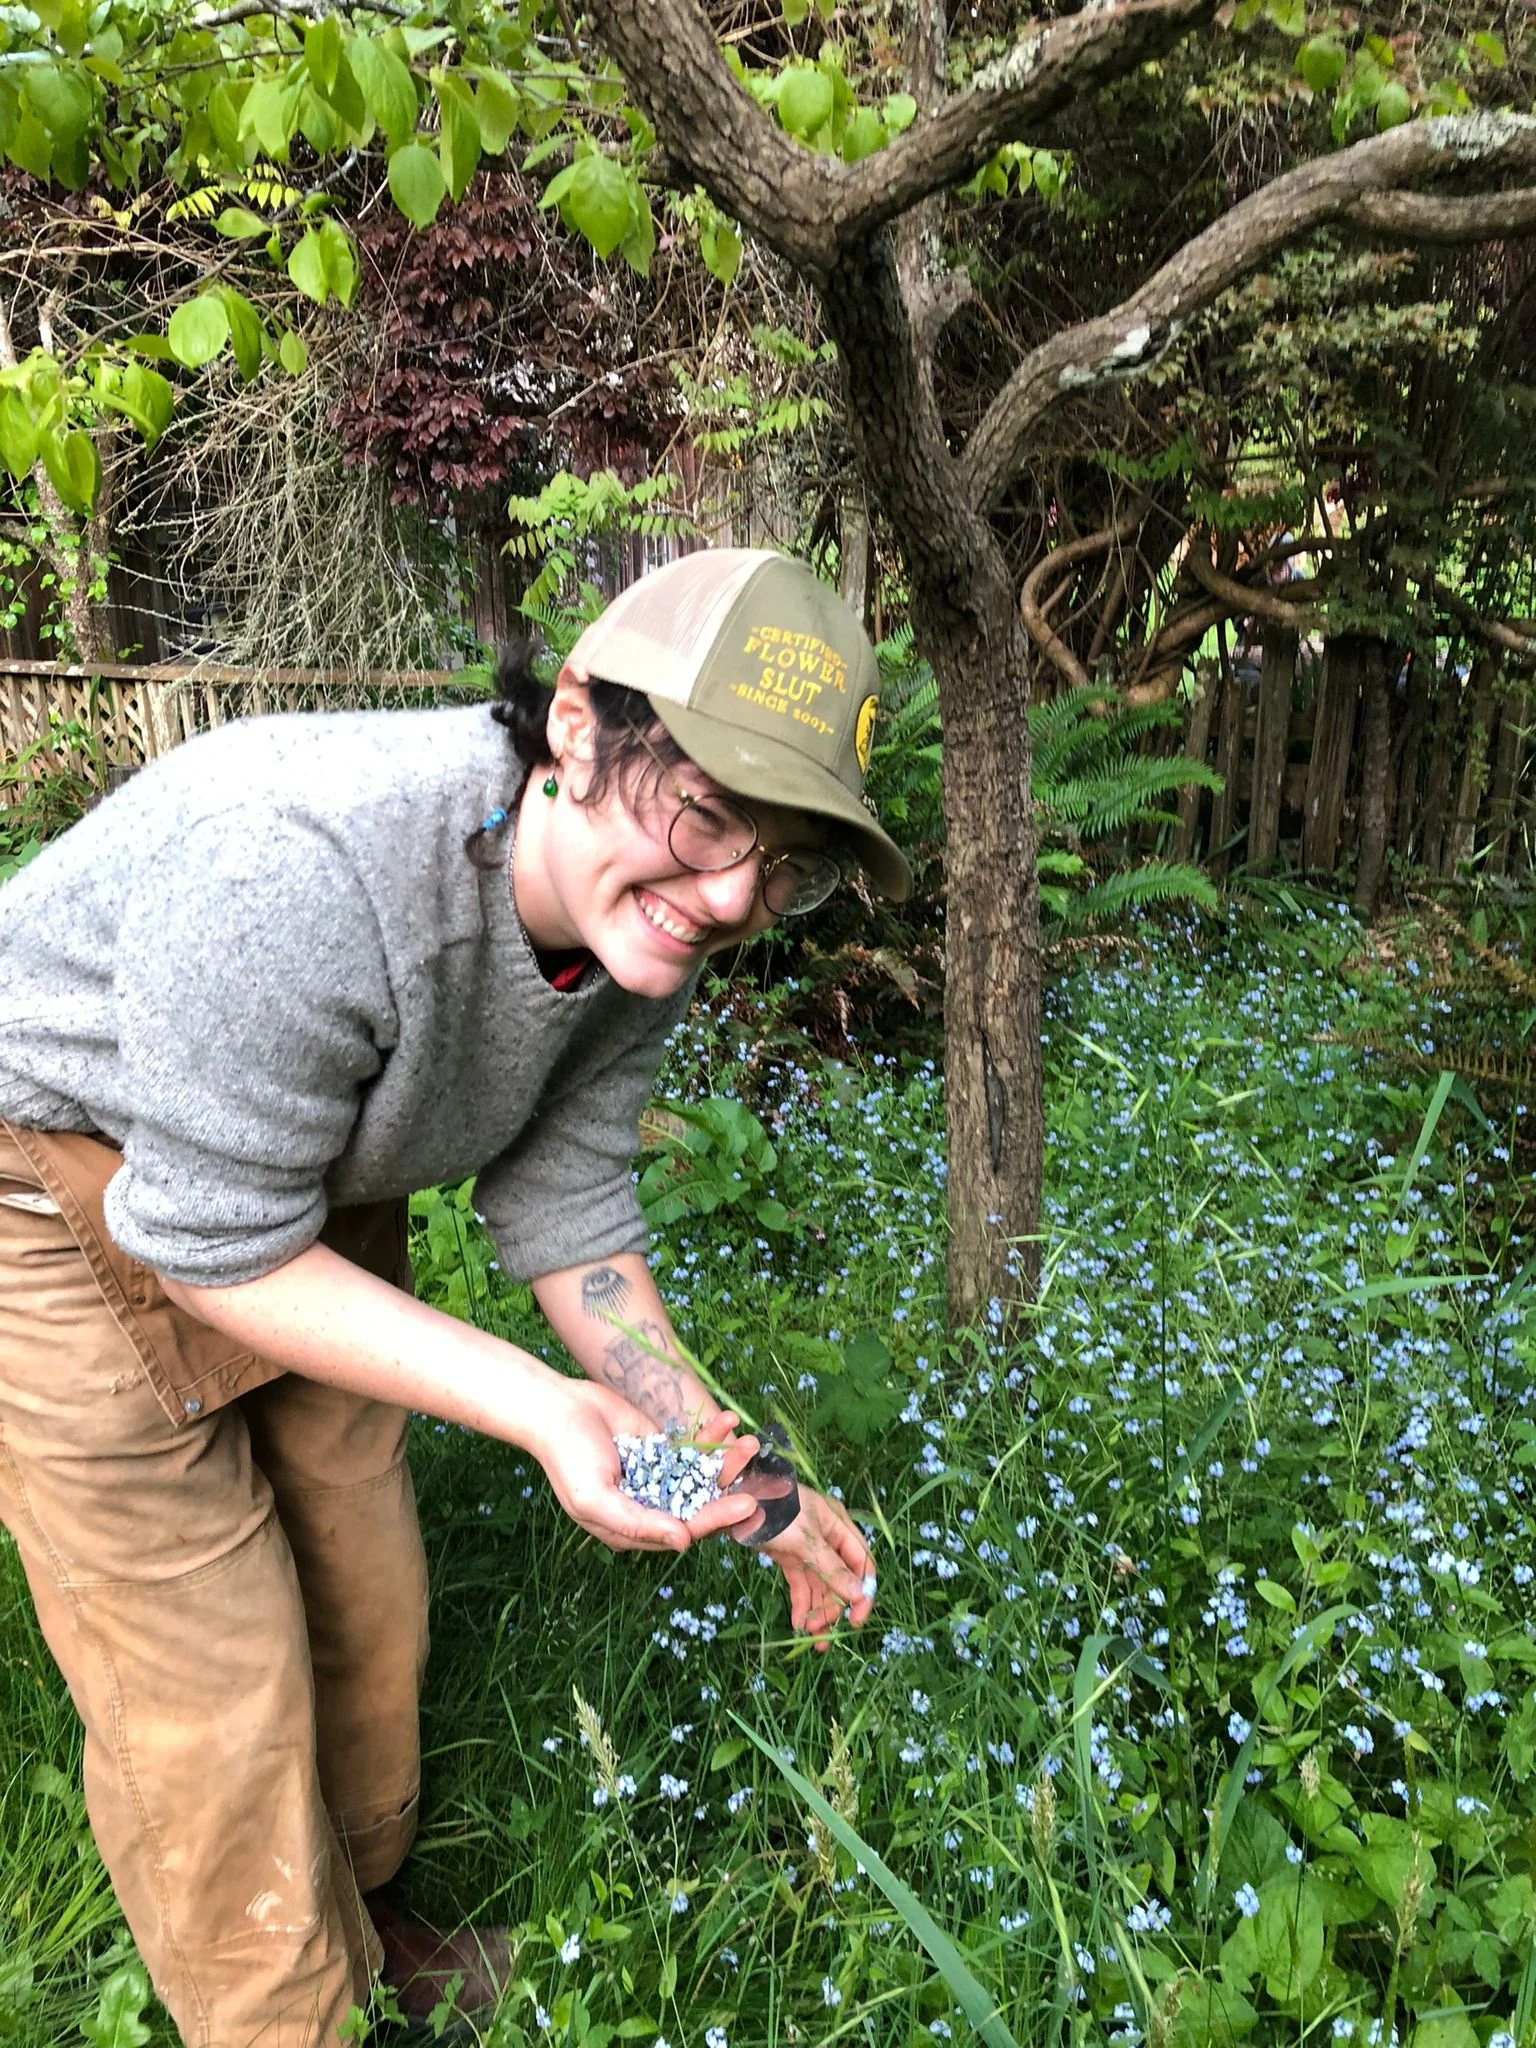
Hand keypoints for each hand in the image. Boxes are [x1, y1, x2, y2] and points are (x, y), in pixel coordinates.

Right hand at [528, 1382, 760, 1552]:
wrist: (557, 1410)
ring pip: (702, 1475)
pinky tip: (729, 1422)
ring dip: (727, 1462)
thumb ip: (638, 1522)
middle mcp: (652, 1505)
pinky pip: (693, 1446)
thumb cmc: (568, 1459)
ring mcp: (660, 1476)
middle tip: (760, 1480)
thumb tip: (683, 1543)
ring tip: (750, 1444)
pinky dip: (712, 1436)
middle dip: (730, 1491)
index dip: (716, 1520)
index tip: (746, 1506)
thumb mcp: (596, 1499)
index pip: (684, 1530)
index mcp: (635, 1529)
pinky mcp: (662, 1448)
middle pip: (700, 1504)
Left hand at [761, 1488, 875, 1652]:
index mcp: (839, 1526)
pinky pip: (801, 1584)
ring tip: (809, 1634)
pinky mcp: (788, 1556)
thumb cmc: (776, 1509)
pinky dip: (800, 1603)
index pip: (861, 1564)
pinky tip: (797, 1623)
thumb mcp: (806, 1538)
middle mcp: (827, 1539)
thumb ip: (831, 1568)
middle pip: (840, 1580)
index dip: (863, 1593)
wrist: (736, 1495)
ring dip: (817, 1610)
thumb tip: (858, 1595)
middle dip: (833, 1607)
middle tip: (822, 1633)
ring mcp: (807, 1549)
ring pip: (820, 1586)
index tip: (855, 1621)